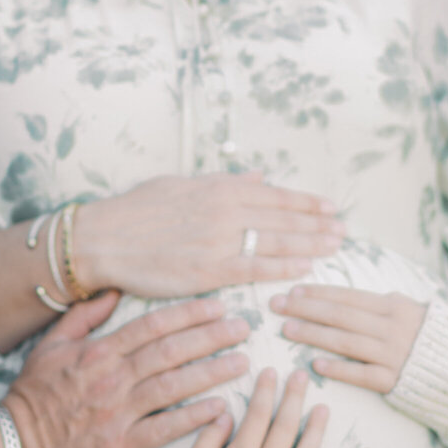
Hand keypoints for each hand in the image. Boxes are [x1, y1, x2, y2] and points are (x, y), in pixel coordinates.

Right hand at [4, 290, 251, 447]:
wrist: (15, 446)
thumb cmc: (33, 396)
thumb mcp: (50, 346)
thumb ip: (83, 317)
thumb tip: (114, 293)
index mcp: (98, 352)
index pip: (153, 325)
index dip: (189, 314)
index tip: (218, 307)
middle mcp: (112, 378)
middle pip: (171, 350)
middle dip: (211, 337)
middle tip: (244, 329)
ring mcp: (118, 412)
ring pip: (173, 385)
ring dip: (212, 372)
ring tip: (242, 362)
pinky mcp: (121, 446)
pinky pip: (164, 428)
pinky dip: (194, 417)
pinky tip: (220, 408)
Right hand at [75, 173, 342, 299]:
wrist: (104, 238)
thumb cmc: (137, 210)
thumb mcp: (182, 183)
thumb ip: (224, 181)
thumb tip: (258, 176)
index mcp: (219, 189)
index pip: (275, 195)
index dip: (306, 202)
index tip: (329, 207)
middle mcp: (224, 211)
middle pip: (283, 218)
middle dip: (317, 224)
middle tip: (343, 230)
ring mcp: (218, 241)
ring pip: (276, 241)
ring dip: (310, 244)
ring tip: (334, 247)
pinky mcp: (208, 270)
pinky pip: (255, 268)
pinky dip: (283, 266)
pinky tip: (305, 267)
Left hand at [272, 284, 428, 392]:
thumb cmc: (434, 340)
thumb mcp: (413, 312)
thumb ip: (383, 306)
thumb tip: (352, 299)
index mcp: (395, 306)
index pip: (347, 296)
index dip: (318, 292)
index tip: (292, 290)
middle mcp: (392, 327)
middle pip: (339, 315)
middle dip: (305, 308)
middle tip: (276, 305)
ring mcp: (392, 354)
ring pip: (344, 341)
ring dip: (313, 334)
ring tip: (287, 329)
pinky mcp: (394, 381)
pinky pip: (360, 373)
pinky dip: (337, 368)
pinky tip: (314, 364)